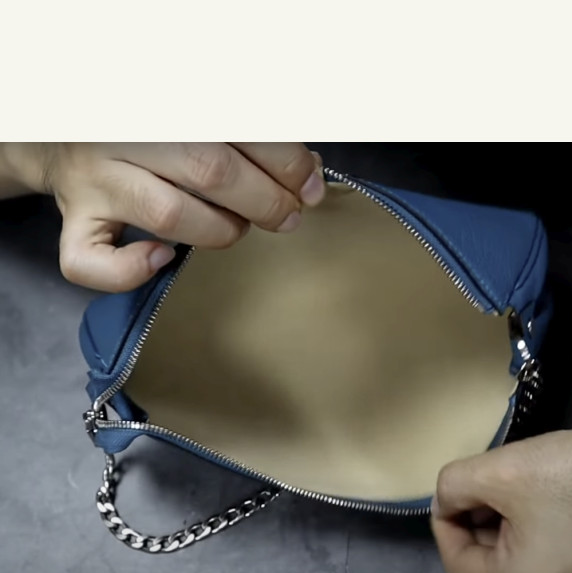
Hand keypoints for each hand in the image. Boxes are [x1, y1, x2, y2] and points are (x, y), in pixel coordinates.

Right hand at [1, 143, 324, 291]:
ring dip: (219, 231)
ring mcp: (93, 182)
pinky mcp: (75, 225)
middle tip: (287, 215)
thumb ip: (244, 135)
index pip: (235, 125)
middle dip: (263, 199)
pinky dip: (130, 271)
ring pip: (166, 214)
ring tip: (236, 229)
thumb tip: (306, 170)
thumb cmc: (146, 134)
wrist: (61, 138)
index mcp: (158, 101)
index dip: (282, 159)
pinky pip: (90, 260)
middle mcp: (120, 136)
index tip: (308, 181)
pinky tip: (162, 259)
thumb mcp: (191, 116)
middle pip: (208, 169)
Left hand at [431, 428, 571, 572]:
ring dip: (509, 522)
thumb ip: (454, 486)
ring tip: (519, 484)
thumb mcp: (502, 471)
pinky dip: (542, 529)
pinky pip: (557, 558)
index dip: (445, 521)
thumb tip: (445, 498)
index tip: (452, 489)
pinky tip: (551, 496)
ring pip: (524, 559)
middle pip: (491, 562)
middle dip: (479, 519)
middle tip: (486, 480)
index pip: (456, 561)